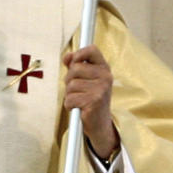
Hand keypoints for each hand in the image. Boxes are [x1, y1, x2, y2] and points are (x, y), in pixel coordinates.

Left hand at [63, 44, 118, 158]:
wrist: (100, 122)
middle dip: (69, 80)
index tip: (73, 62)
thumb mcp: (85, 78)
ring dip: (69, 94)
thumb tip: (67, 56)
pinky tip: (79, 107)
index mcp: (104, 68)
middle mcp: (105, 77)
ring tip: (79, 99)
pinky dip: (69, 104)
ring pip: (70, 85)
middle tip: (77, 89)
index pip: (92, 50)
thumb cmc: (90, 97)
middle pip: (75, 68)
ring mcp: (101, 89)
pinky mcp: (94, 102)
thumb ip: (75, 65)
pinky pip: (69, 98)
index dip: (79, 53)